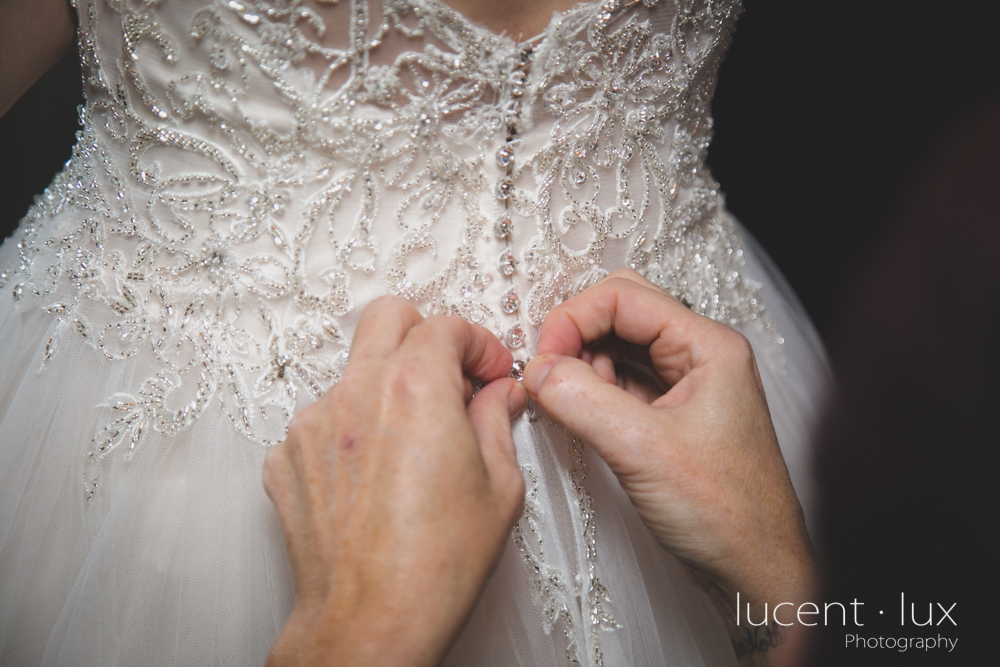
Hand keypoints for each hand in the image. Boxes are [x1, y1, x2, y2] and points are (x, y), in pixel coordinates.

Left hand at [263, 297, 526, 666]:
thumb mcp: (498, 486)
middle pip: (388, 317)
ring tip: (413, 442)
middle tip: (450, 375)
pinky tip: (376, 473)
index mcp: (415, 389)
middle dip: (425, 334)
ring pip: (354, 370)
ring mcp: (313, 423)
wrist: (369, 622)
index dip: (478, 344)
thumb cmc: (434, 566)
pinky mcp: (287, 456)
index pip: (446, 326)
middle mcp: (356, 393)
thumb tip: (497, 396)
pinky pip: (324, 418)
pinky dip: (352, 429)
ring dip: (386, 386)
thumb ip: (497, 420)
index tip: (489, 372)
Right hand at [523, 270, 815, 664]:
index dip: (573, 319)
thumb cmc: (726, 514)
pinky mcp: (673, 415)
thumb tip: (537, 368)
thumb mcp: (642, 451)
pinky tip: (580, 413)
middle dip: (577, 335)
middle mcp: (701, 356)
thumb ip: (582, 400)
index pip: (624, 297)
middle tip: (548, 373)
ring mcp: (688, 385)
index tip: (542, 357)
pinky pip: (623, 382)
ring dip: (584, 365)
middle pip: (622, 312)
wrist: (756, 572)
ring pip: (619, 347)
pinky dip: (594, 390)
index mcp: (709, 346)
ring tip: (568, 402)